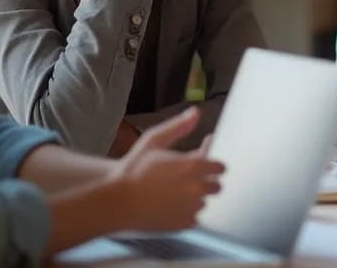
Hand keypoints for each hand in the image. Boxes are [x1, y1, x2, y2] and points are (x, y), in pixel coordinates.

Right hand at [108, 107, 225, 231]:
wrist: (116, 201)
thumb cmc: (132, 171)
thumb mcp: (153, 141)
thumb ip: (178, 127)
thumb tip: (195, 113)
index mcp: (193, 166)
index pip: (220, 167)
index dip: (212, 165)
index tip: (204, 164)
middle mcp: (197, 188)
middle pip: (217, 186)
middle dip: (206, 181)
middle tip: (188, 179)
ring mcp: (191, 208)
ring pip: (204, 202)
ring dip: (195, 197)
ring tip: (174, 193)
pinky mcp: (184, 224)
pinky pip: (194, 218)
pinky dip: (186, 213)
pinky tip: (170, 206)